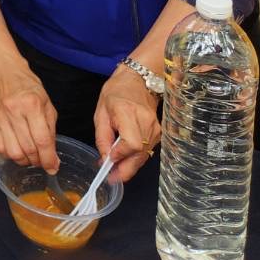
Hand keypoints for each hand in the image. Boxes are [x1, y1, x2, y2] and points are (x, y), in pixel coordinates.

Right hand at [0, 58, 59, 172]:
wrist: (6, 74)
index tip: (53, 167)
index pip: (42, 140)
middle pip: (28, 148)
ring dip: (25, 160)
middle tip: (44, 161)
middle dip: (39, 161)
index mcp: (32, 105)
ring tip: (31, 157)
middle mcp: (15, 111)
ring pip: (13, 152)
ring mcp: (1, 118)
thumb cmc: (28, 88)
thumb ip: (50, 130)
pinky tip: (18, 150)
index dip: (49, 158)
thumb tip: (53, 155)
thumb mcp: (47, 105)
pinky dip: (10, 155)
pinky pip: (0, 148)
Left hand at [95, 66, 160, 181]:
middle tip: (111, 178)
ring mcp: (156, 129)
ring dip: (130, 165)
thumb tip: (106, 159)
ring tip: (115, 169)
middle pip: (140, 154)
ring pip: (144, 155)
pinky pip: (146, 151)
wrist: (137, 82)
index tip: (108, 160)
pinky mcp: (159, 133)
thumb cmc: (115, 94)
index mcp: (129, 113)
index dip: (120, 155)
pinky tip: (125, 159)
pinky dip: (135, 158)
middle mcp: (147, 123)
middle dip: (125, 170)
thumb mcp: (101, 113)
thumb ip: (103, 137)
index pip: (131, 143)